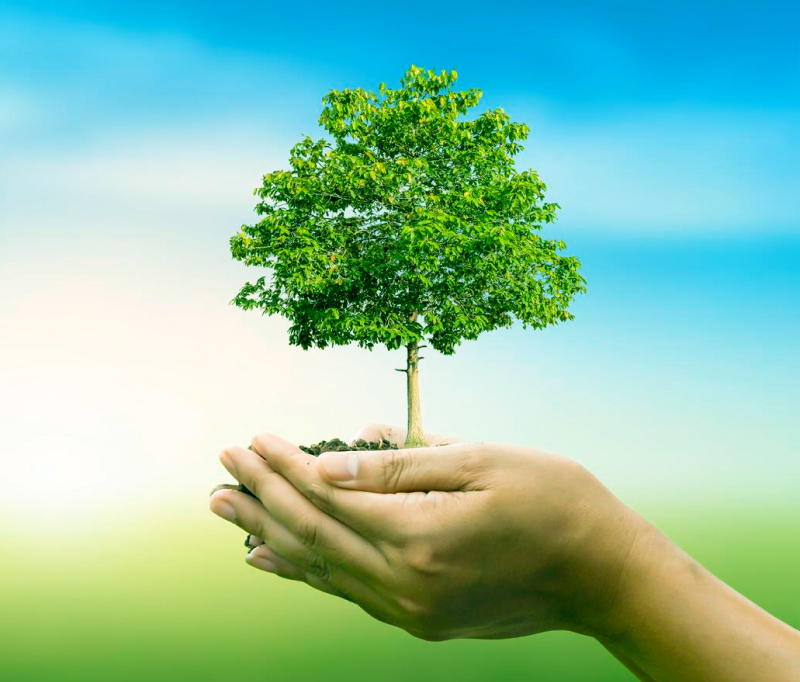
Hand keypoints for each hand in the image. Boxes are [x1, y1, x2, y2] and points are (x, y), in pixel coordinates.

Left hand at [209, 424, 642, 640]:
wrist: (602, 574)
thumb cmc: (553, 500)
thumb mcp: (481, 462)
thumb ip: (401, 465)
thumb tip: (328, 459)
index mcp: (422, 538)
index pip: (330, 497)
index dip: (286, 466)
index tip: (253, 439)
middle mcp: (406, 586)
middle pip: (313, 536)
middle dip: (262, 496)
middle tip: (221, 466)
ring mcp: (410, 610)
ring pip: (320, 568)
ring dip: (269, 533)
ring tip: (225, 508)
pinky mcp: (419, 619)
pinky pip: (345, 591)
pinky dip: (303, 570)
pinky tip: (269, 558)